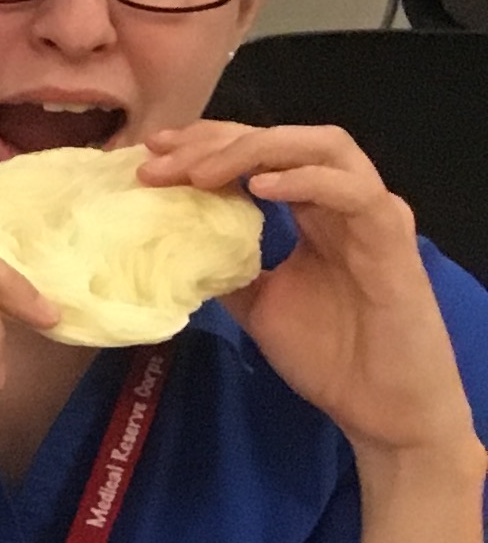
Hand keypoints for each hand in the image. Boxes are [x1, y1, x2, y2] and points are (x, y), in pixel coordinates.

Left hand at [144, 121, 479, 459]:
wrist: (378, 403)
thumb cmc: (327, 353)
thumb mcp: (256, 303)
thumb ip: (224, 266)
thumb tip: (170, 247)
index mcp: (312, 210)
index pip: (261, 153)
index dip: (207, 144)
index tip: (152, 152)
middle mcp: (342, 201)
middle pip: (285, 139)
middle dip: (219, 141)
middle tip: (161, 159)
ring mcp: (370, 214)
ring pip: (323, 147)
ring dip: (256, 150)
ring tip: (202, 173)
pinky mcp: (391, 238)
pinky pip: (353, 192)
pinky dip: (305, 180)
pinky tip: (258, 188)